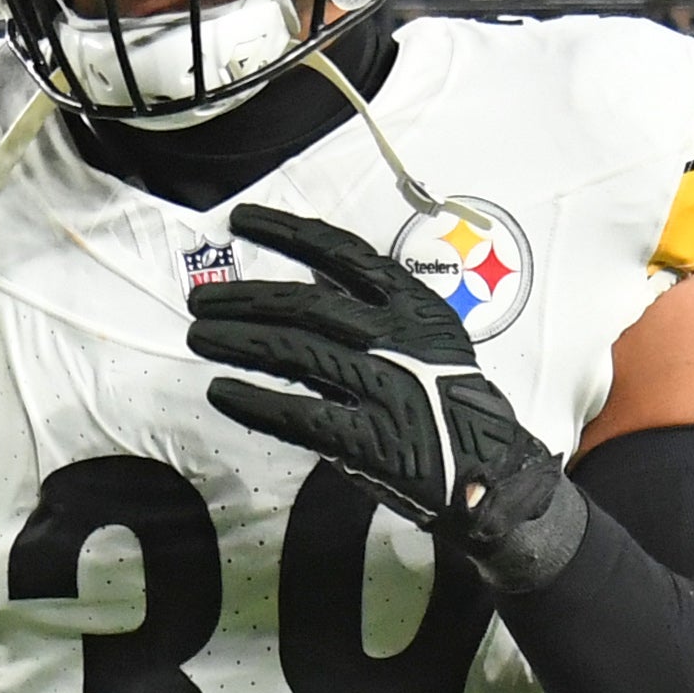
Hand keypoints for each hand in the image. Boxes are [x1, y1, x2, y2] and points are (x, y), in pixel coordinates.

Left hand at [189, 205, 578, 589]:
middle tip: (201, 301)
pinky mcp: (374, 441)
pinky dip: (256, 402)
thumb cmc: (446, 399)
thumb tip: (307, 271)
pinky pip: (301, 416)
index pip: (341, 253)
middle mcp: (400, 339)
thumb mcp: (422, 335)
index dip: (286, 233)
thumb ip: (367, 307)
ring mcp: (388, 389)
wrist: (493, 472)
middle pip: (306, 305)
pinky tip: (222, 393)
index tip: (239, 220)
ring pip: (297, 352)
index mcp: (413, 305)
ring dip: (239, 342)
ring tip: (200, 338)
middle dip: (246, 299)